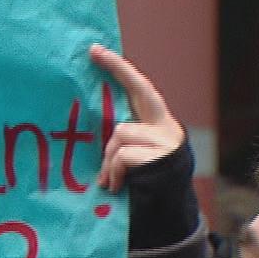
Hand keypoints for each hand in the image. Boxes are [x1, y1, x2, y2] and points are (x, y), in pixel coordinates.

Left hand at [90, 44, 184, 193]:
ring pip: (120, 133)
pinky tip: (115, 185)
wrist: (167, 207)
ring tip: (107, 178)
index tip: (96, 50)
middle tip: (94, 51)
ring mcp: (166, 138)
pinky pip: (122, 155)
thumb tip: (91, 125)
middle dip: (118, 67)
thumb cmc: (141, 180)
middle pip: (141, 88)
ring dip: (107, 158)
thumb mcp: (131, 153)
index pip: (138, 87)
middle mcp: (165, 124)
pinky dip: (114, 171)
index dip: (119, 67)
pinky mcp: (162, 155)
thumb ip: (120, 136)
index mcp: (154, 121)